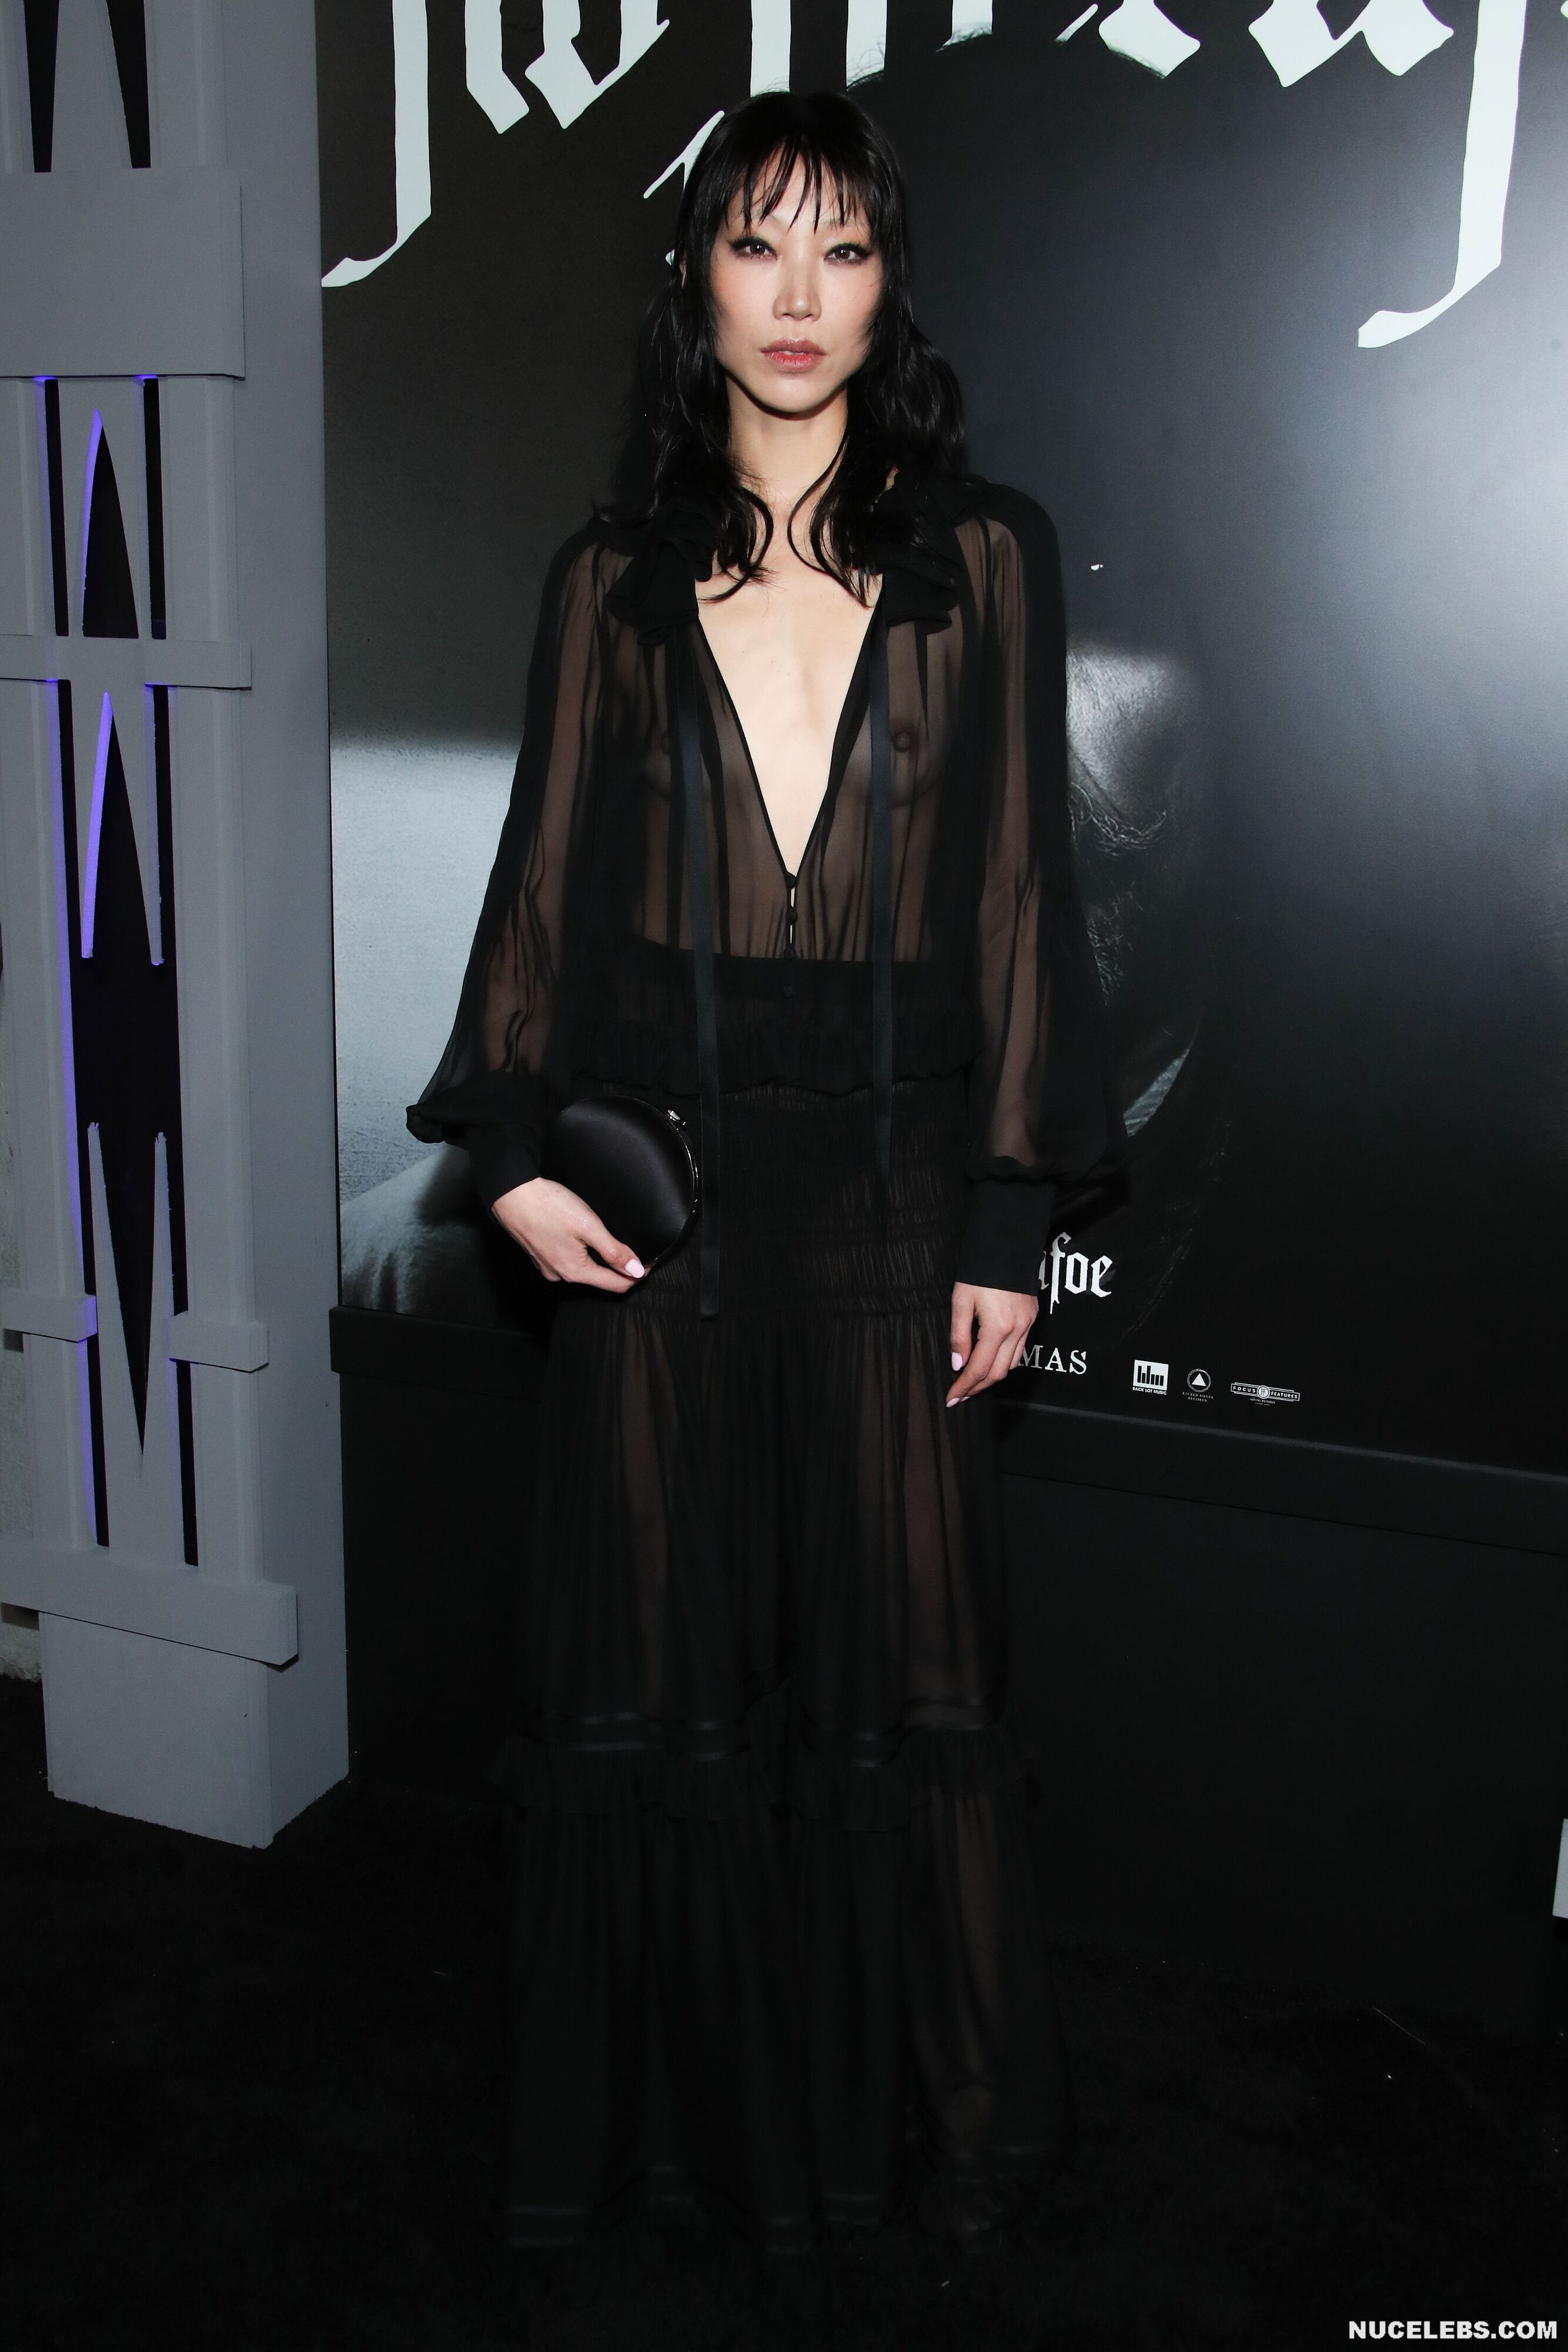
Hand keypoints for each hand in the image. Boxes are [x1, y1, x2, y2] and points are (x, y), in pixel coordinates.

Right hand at [490, 1177, 645, 1291]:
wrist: (511, 1194)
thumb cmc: (548, 1206)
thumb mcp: (589, 1226)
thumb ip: (614, 1251)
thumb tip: (635, 1271)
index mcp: (575, 1271)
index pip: (616, 1285)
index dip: (636, 1275)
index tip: (649, 1263)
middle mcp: (561, 1275)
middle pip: (600, 1280)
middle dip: (620, 1270)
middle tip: (636, 1254)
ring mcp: (548, 1267)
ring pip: (584, 1270)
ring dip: (601, 1262)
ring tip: (614, 1246)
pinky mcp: (541, 1256)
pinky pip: (569, 1262)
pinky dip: (583, 1255)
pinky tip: (586, 1241)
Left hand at [947, 1281, 1036, 1404]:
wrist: (1006, 1244)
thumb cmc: (979, 1271)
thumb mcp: (960, 1301)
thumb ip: (959, 1335)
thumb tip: (958, 1364)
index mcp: (998, 1327)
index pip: (979, 1368)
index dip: (964, 1386)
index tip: (952, 1398)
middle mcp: (1017, 1329)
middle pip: (998, 1373)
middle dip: (978, 1387)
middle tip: (961, 1394)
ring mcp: (1028, 1324)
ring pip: (1012, 1364)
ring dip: (992, 1376)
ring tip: (973, 1381)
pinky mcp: (1033, 1318)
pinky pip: (1020, 1350)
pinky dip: (1004, 1361)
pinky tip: (990, 1360)